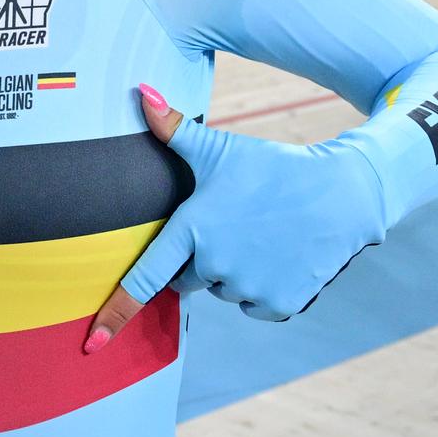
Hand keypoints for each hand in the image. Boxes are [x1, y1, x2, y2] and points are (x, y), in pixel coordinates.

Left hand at [85, 83, 385, 348]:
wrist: (344, 193)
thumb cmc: (275, 167)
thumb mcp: (222, 149)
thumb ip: (175, 129)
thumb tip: (141, 91)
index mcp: (194, 229)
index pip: (145, 278)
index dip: (116, 311)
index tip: (94, 345)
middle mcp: (216, 264)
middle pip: (187, 278)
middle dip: (200, 258)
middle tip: (232, 225)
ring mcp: (248, 288)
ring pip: (223, 290)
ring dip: (235, 271)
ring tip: (264, 235)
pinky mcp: (278, 305)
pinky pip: (254, 306)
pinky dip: (262, 288)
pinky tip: (281, 255)